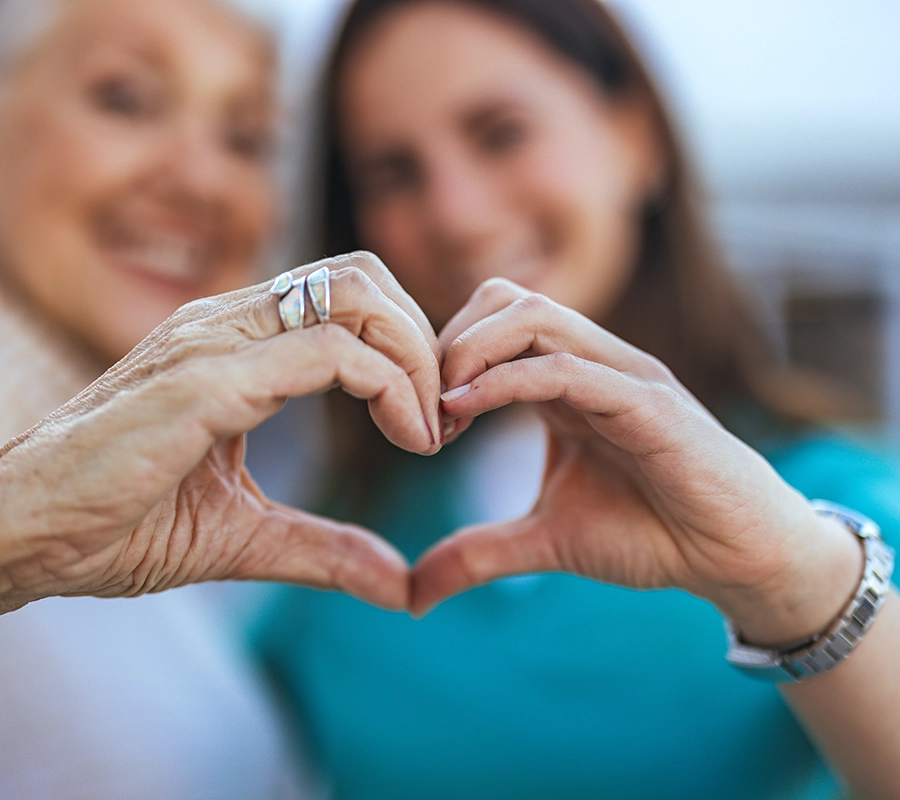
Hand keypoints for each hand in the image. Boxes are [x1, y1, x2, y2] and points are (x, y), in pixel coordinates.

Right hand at [0, 252, 440, 613]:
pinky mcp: (203, 381)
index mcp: (239, 344)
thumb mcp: (245, 536)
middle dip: (424, 341)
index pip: (352, 298)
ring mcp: (215, 342)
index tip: (429, 424)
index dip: (410, 349)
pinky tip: (405, 439)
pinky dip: (387, 386)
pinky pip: (325, 353)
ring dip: (416, 358)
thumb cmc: (117, 521)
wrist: (22, 533)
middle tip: (440, 420)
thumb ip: (325, 550)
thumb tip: (400, 583)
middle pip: (366, 278)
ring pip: (356, 296)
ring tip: (427, 432)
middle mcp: (230, 323)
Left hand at [413, 279, 861, 644]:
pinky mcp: (649, 403)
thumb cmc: (650, 533)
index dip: (441, 357)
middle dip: (448, 341)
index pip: (491, 322)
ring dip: (470, 351)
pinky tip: (464, 410)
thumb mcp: (545, 541)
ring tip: (442, 407)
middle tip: (422, 404)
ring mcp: (621, 376)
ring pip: (534, 316)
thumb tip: (414, 596)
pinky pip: (567, 368)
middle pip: (505, 299)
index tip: (416, 417)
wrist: (732, 556)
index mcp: (565, 381)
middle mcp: (592, 364)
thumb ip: (479, 555)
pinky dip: (507, 381)